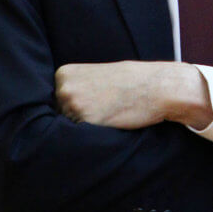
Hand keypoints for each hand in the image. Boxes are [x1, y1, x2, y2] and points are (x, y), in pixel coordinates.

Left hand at [54, 61, 212, 129]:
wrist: (156, 86)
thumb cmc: (130, 82)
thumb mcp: (96, 76)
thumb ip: (75, 88)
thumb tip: (57, 110)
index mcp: (63, 73)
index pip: (56, 101)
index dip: (76, 106)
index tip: (96, 101)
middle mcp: (63, 88)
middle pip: (59, 115)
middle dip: (77, 117)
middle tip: (104, 107)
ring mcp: (72, 105)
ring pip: (69, 128)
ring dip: (85, 127)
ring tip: (108, 113)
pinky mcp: (85, 121)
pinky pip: (81, 137)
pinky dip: (93, 135)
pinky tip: (110, 121)